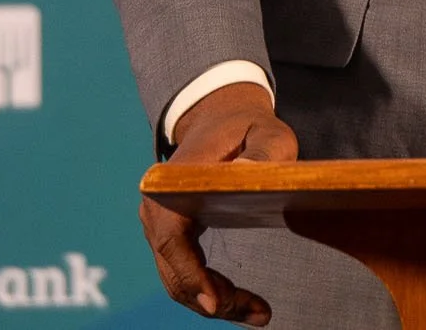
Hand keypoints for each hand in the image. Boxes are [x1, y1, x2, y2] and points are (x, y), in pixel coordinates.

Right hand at [143, 81, 296, 324]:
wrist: (221, 115)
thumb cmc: (248, 125)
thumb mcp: (269, 132)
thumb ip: (266, 151)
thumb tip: (249, 173)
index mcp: (170, 185)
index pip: (172, 241)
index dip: (191, 276)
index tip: (216, 305)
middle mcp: (156, 209)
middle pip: (174, 272)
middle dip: (213, 300)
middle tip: (259, 314)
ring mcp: (159, 225)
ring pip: (177, 280)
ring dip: (213, 301)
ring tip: (258, 313)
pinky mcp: (172, 234)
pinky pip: (183, 272)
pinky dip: (207, 290)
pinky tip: (239, 300)